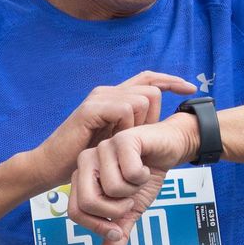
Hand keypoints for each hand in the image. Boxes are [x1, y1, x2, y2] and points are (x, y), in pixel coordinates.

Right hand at [27, 71, 197, 188]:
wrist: (52, 166)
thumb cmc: (83, 157)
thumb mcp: (115, 140)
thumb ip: (133, 126)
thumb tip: (158, 121)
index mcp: (114, 96)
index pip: (149, 78)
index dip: (171, 80)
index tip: (191, 90)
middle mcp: (107, 91)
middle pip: (150, 91)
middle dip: (154, 116)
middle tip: (141, 139)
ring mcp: (99, 98)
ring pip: (141, 100)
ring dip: (139, 125)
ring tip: (125, 142)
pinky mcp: (92, 109)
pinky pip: (125, 109)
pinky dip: (127, 126)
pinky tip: (117, 139)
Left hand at [65, 119, 195, 244]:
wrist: (168, 150)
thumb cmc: (144, 176)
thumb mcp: (132, 210)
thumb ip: (119, 232)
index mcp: (82, 178)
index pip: (75, 212)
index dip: (98, 227)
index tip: (118, 230)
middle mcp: (86, 162)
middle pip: (88, 202)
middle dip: (116, 211)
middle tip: (129, 201)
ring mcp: (102, 148)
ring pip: (112, 188)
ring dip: (133, 191)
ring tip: (137, 179)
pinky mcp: (122, 140)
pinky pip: (130, 171)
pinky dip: (143, 176)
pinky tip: (145, 167)